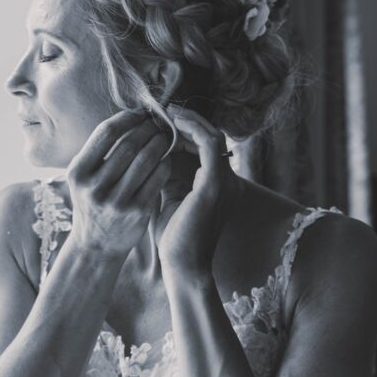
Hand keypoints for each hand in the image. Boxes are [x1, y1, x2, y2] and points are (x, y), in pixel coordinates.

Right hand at [66, 110, 172, 259]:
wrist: (96, 245)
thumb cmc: (92, 202)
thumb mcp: (83, 176)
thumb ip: (99, 150)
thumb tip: (129, 117)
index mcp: (78, 172)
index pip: (106, 133)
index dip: (127, 118)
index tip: (139, 113)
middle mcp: (95, 187)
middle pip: (129, 144)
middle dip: (147, 129)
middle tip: (157, 123)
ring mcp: (117, 201)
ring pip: (146, 160)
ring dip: (159, 143)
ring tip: (164, 137)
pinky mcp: (137, 212)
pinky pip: (158, 178)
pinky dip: (165, 163)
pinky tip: (166, 158)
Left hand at [153, 105, 237, 277]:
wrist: (183, 266)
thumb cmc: (174, 238)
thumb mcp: (170, 199)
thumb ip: (167, 177)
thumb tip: (152, 155)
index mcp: (214, 184)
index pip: (205, 146)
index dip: (185, 131)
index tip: (162, 121)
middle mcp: (224, 179)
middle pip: (210, 136)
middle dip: (187, 121)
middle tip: (164, 110)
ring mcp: (222, 180)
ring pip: (212, 135)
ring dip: (190, 121)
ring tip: (168, 112)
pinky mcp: (214, 183)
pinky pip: (209, 144)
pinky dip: (193, 129)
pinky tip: (174, 123)